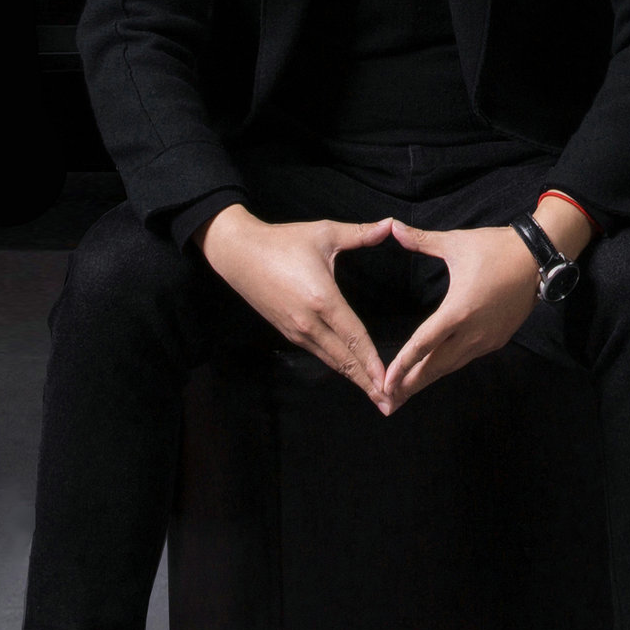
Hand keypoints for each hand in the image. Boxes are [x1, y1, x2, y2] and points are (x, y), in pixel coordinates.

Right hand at [196, 206, 393, 412]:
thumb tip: (390, 225)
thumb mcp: (324, 233)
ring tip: (374, 395)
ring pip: (331, 360)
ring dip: (353, 378)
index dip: (373, 362)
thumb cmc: (283, 241)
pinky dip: (337, 365)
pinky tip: (349, 372)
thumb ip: (359, 234)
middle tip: (390, 404)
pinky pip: (318, 353)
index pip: (355, 337)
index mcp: (323, 299)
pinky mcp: (288, 331)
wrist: (238, 254)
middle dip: (367, 383)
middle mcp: (310, 322)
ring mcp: (297, 330)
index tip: (389, 381)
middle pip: (344, 359)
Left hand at [382, 193, 593, 412]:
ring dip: (429, 378)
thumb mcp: (455, 242)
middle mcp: (472, 332)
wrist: (538, 258)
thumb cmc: (495, 248)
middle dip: (411, 384)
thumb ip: (421, 240)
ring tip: (407, 392)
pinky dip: (448, 367)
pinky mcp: (497, 339)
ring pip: (452, 365)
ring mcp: (487, 339)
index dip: (403, 364)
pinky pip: (467, 358)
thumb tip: (391, 226)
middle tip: (388, 402)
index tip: (386, 382)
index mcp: (458, 311)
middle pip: (436, 365)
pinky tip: (435, 371)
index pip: (423, 344)